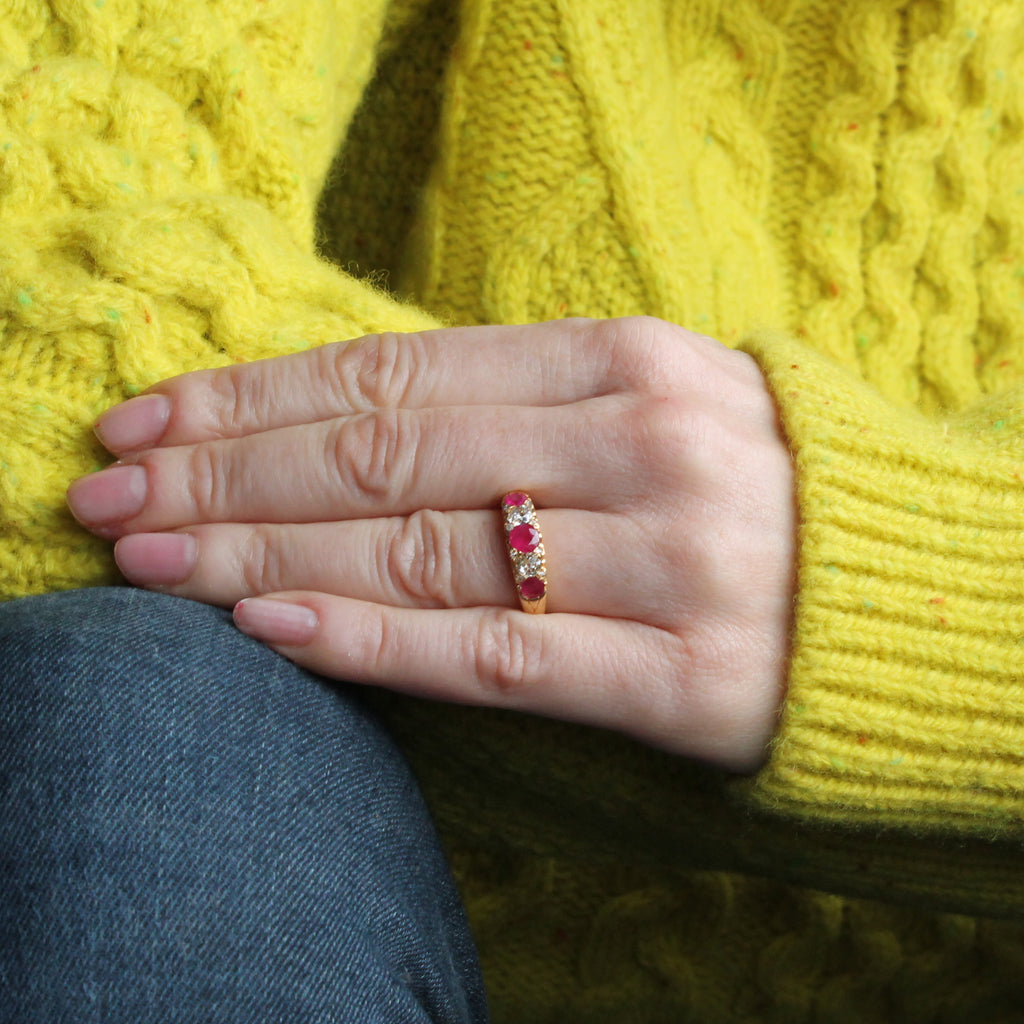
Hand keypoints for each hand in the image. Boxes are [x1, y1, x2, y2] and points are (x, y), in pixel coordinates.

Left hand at [67, 317, 795, 772]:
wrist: (908, 589)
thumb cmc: (753, 487)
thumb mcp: (646, 402)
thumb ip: (512, 401)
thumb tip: (341, 414)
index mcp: (624, 359)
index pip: (393, 372)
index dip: (252, 395)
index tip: (146, 415)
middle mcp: (640, 444)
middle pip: (382, 458)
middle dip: (221, 473)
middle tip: (104, 493)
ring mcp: (665, 560)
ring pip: (419, 557)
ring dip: (261, 559)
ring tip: (148, 562)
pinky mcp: (684, 678)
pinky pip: (499, 658)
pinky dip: (373, 644)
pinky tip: (269, 634)